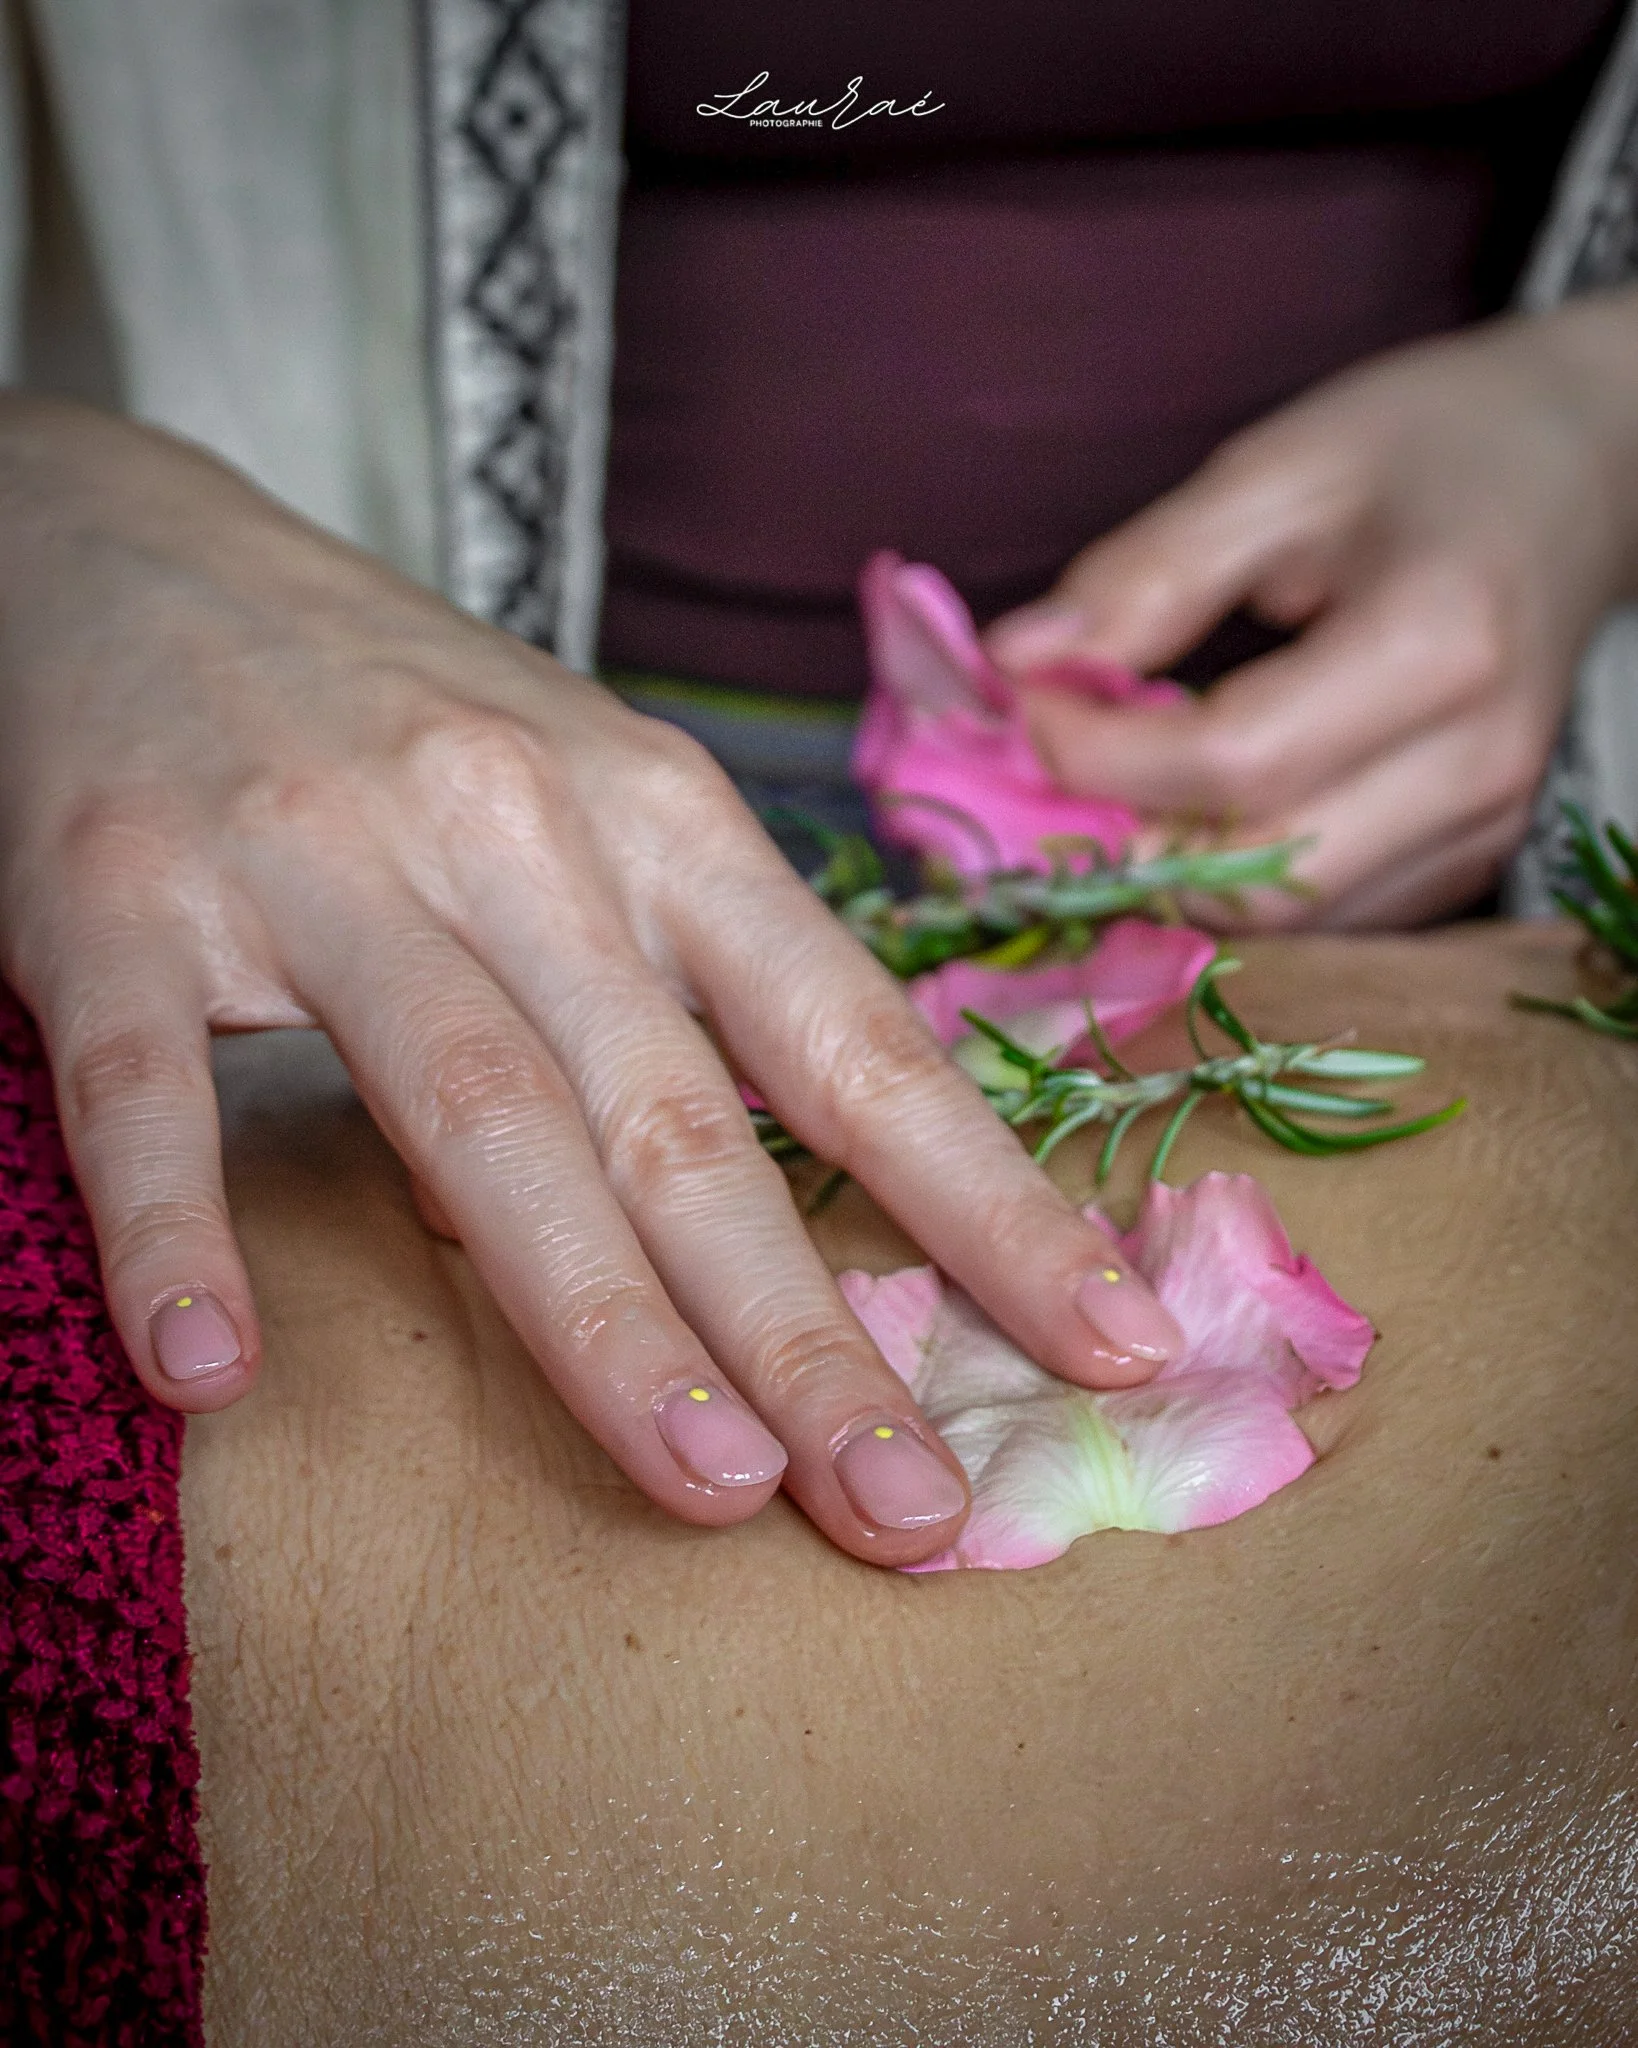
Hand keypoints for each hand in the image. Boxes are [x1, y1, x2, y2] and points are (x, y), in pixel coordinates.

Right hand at [0, 397, 1183, 1566]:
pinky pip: (147, 1088)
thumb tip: (702, 1246)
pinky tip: (213, 1371)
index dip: (989, 1204)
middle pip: (681, 1116)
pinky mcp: (114, 890)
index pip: (852, 1039)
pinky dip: (181, 1229)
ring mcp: (316, 854)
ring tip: (707, 1488)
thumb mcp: (581, 805)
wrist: (133, 545)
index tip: (1110, 1343)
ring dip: (598, 1318)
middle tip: (913, 1511)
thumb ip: (656, 1003)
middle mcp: (514, 828)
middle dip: (810, 1330)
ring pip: (479, 1111)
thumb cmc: (400, 711)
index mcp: (658, 814)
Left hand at [985, 289, 1637, 927]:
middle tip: (1041, 771)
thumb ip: (1147, 572)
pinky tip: (1187, 809)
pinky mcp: (1470, 859)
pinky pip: (1325, 918)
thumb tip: (1013, 666)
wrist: (1584, 471)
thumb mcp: (1281, 468)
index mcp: (1441, 642)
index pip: (1232, 761)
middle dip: (1121, 841)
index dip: (1097, 754)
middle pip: (1257, 876)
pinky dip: (1232, 883)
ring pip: (1285, 921)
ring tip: (1106, 787)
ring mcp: (1485, 826)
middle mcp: (1477, 762)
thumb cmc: (1434, 447)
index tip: (1022, 702)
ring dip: (1168, 873)